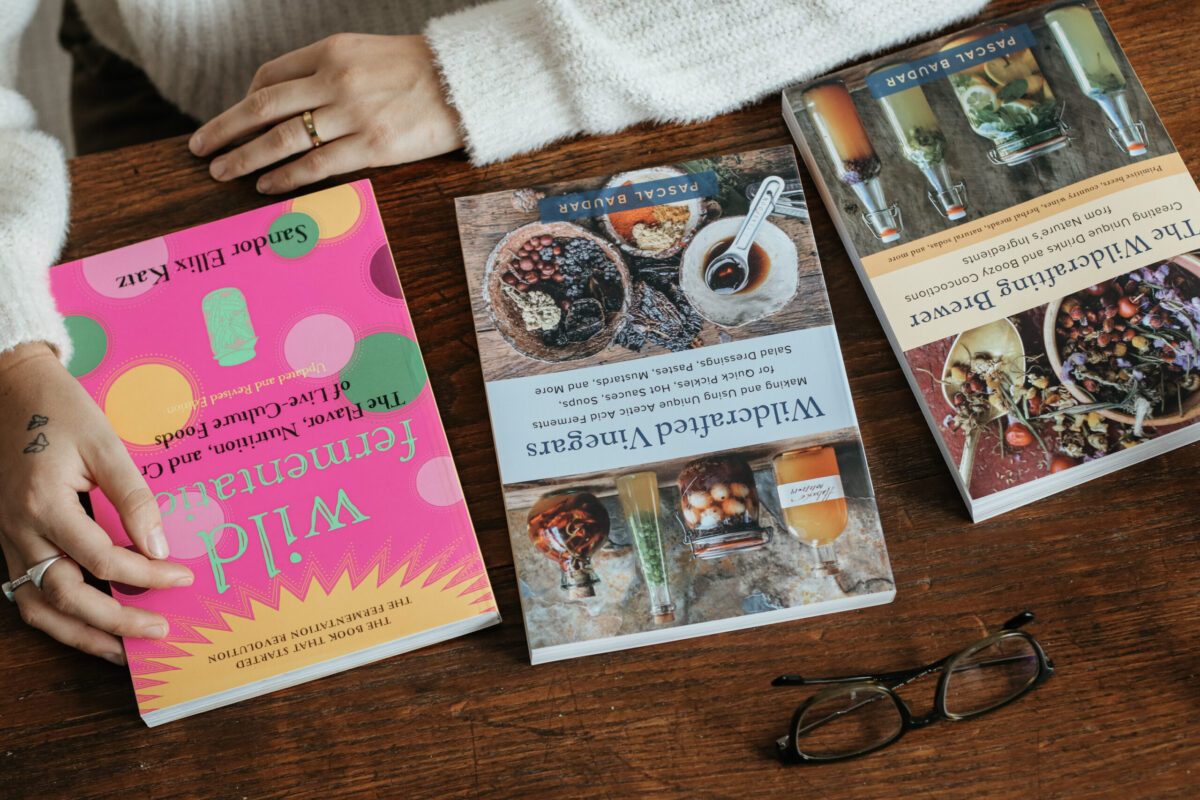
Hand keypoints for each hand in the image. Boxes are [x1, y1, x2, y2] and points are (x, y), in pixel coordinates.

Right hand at [0, 343, 192, 663]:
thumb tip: (160, 544)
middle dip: (116, 620)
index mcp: (43, 504)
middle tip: (161, 629)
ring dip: (80, 634)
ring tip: (123, 650)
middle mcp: (19, 530)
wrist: (11, 389)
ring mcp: (7, 539)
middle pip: (65, 596)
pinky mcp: (8, 540)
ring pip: (37, 606)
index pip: (102, 558)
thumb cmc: (60, 411)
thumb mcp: (104, 444)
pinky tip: (89, 627)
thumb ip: (133, 497)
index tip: (184, 575)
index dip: (147, 573)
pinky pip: (25, 592)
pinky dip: (56, 617)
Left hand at [189, 34, 462, 193]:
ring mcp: (353, 114)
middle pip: (262, 106)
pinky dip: (284, 177)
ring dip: (244, 157)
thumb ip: (330, 72)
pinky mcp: (373, 146)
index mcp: (331, 51)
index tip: (235, 120)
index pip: (271, 76)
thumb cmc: (422, 74)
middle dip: (225, 129)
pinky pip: (316, 164)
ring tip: (221, 172)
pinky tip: (265, 186)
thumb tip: (293, 101)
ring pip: (281, 138)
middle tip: (199, 149)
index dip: (245, 100)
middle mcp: (335, 79)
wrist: (470, 85)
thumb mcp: (369, 55)